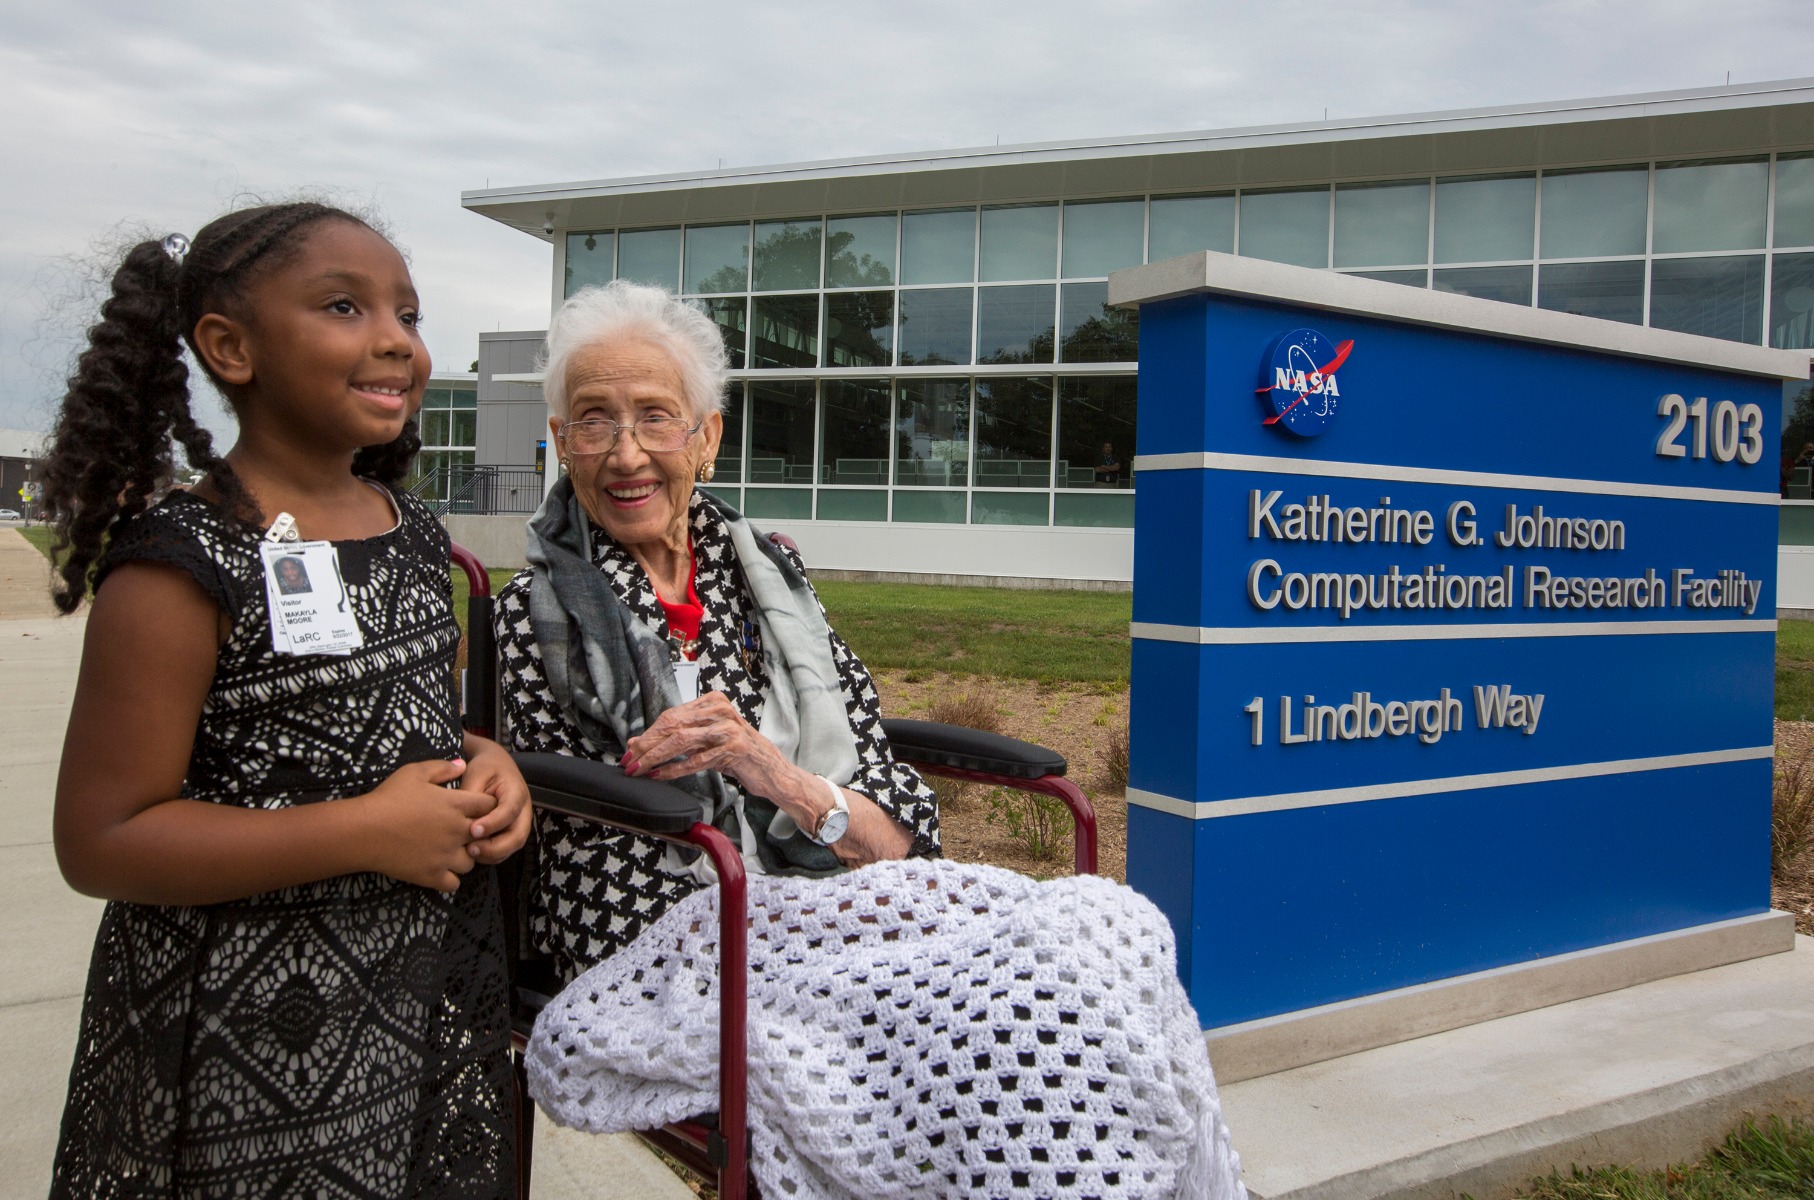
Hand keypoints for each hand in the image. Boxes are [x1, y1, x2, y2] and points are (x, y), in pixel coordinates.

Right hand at [358, 758, 495, 891]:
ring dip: (464, 857)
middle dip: (477, 833)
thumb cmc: (388, 798)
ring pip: (471, 861)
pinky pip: (454, 883)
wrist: (363, 831)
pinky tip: (438, 868)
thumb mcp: (414, 772)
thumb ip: (442, 768)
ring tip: (448, 852)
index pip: (490, 806)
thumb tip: (463, 765)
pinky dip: (449, 878)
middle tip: (460, 832)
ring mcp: (446, 855)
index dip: (485, 806)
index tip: (474, 808)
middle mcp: (457, 830)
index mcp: (456, 804)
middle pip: (484, 835)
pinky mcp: (432, 875)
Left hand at [460, 735, 532, 863]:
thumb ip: (470, 795)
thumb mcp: (476, 773)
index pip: (509, 811)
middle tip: (471, 849)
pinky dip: (491, 855)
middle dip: (495, 847)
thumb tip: (462, 818)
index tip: (473, 830)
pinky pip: (505, 850)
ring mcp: (519, 823)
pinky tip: (473, 853)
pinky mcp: (511, 832)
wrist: (495, 766)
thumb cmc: (485, 768)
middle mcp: (523, 811)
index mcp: (516, 792)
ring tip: (469, 853)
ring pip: (512, 846)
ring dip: (492, 854)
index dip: (493, 823)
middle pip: (518, 836)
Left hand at [622, 691, 800, 804]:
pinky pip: (695, 760)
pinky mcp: (733, 748)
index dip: (648, 733)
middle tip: (629, 760)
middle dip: (646, 745)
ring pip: (680, 740)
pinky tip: (660, 775)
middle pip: (672, 725)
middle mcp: (720, 711)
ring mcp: (728, 728)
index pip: (671, 716)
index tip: (631, 749)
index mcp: (713, 702)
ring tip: (639, 769)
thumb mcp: (707, 741)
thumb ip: (677, 738)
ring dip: (655, 757)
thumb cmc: (738, 755)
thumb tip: (637, 743)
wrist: (771, 770)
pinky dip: (674, 769)